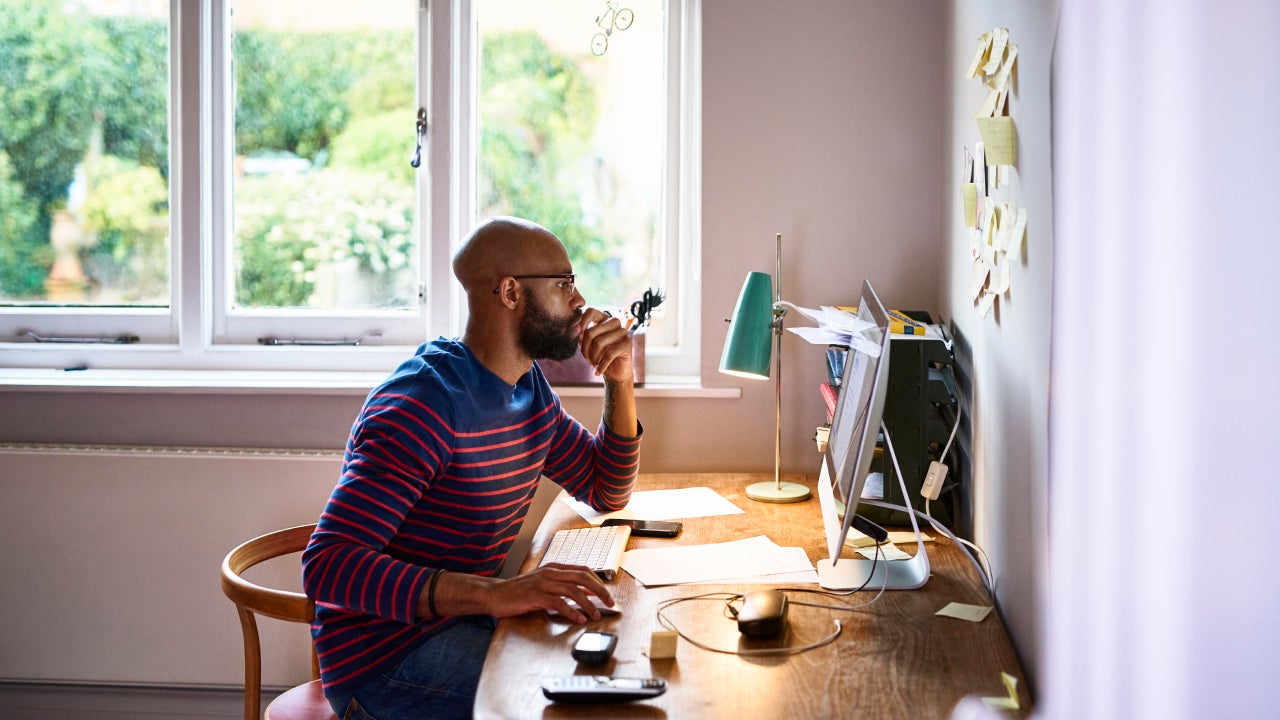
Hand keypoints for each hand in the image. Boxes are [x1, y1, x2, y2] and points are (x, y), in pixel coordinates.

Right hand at [486, 564, 613, 623]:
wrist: (495, 594)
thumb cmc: (519, 592)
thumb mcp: (543, 585)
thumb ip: (561, 587)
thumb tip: (584, 595)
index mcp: (554, 568)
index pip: (583, 570)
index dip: (599, 582)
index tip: (608, 595)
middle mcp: (550, 572)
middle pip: (582, 578)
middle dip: (600, 591)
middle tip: (610, 604)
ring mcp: (542, 583)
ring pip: (573, 590)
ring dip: (588, 604)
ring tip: (595, 615)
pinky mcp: (535, 595)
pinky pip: (558, 603)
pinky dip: (571, 611)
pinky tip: (578, 619)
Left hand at [578, 307, 633, 382]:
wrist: (616, 374)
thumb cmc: (600, 357)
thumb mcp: (588, 346)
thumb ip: (581, 336)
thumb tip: (575, 329)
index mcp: (604, 319)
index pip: (590, 312)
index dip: (581, 323)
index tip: (579, 338)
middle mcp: (614, 322)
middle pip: (591, 332)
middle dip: (585, 349)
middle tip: (586, 359)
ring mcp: (622, 332)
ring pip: (599, 343)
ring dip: (593, 357)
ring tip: (593, 364)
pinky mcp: (627, 344)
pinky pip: (609, 354)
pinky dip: (601, 365)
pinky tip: (598, 371)